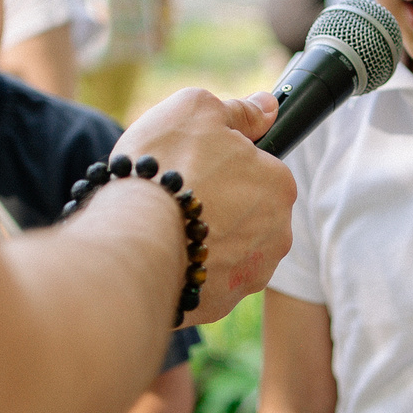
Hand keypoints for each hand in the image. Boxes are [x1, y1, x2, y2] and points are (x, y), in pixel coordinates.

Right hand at [114, 87, 291, 322]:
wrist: (133, 237)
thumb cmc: (166, 166)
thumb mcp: (198, 110)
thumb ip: (240, 110)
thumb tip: (268, 107)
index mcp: (280, 186)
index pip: (261, 170)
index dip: (226, 164)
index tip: (198, 166)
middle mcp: (277, 235)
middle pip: (248, 212)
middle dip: (220, 204)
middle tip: (179, 194)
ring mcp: (249, 275)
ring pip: (230, 249)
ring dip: (207, 239)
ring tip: (168, 225)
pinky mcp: (220, 305)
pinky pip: (208, 281)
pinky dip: (191, 269)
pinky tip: (166, 253)